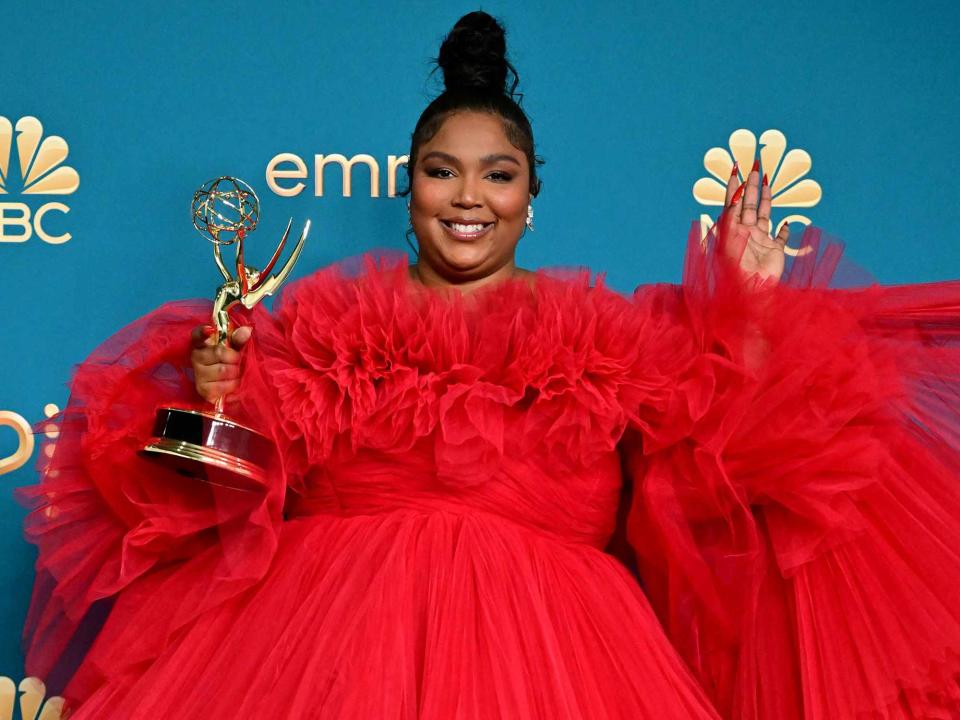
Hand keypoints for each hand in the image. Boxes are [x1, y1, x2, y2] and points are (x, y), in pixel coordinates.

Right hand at [189, 324, 252, 403]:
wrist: (228, 386)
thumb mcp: (235, 348)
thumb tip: (246, 330)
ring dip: (235, 372)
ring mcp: (198, 374)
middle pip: (218, 352)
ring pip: (222, 370)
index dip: (203, 331)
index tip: (211, 329)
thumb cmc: (231, 363)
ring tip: (235, 373)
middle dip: (234, 358)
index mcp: (203, 344)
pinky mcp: (202, 389)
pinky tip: (232, 383)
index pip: (197, 335)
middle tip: (237, 362)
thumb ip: (239, 339)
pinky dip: (232, 384)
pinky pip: (222, 385)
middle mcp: (196, 357)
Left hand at [718, 159, 789, 282]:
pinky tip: (786, 222)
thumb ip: (731, 222)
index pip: (732, 204)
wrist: (750, 294)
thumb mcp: (728, 245)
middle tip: (755, 166)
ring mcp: (760, 240)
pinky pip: (781, 237)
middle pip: (748, 204)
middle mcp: (745, 233)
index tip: (735, 170)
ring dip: (765, 197)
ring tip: (766, 180)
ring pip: (764, 214)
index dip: (734, 187)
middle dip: (751, 185)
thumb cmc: (734, 273)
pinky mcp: (775, 251)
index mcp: (732, 231)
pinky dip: (785, 230)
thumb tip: (733, 201)